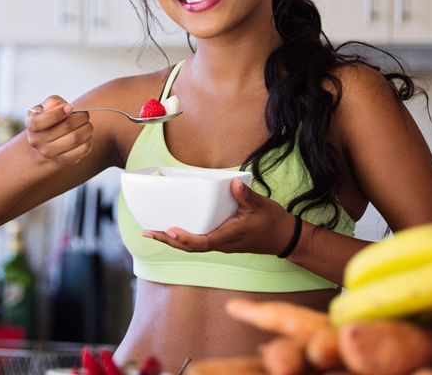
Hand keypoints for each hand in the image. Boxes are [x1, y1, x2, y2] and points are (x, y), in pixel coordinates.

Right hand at [25, 96, 93, 165]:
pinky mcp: (63, 161)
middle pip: (66, 127)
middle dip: (80, 117)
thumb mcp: (45, 108)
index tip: (70, 107)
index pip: (40, 121)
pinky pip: (82, 150)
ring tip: (87, 124)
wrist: (45, 144)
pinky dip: (88, 140)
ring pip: (75, 139)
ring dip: (87, 128)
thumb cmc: (48, 120)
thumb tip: (62, 106)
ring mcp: (49, 153)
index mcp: (32, 126)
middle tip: (85, 114)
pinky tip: (87, 136)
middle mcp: (37, 141)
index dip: (57, 113)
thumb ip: (52, 102)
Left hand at [142, 179, 295, 254]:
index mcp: (228, 237)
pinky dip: (183, 237)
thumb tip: (233, 184)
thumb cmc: (272, 222)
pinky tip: (174, 230)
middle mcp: (221, 243)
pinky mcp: (221, 240)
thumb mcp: (261, 206)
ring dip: (172, 240)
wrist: (284, 237)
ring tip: (153, 232)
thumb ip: (246, 196)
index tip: (169, 231)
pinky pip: (198, 241)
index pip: (201, 243)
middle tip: (148, 232)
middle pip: (189, 247)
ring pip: (192, 246)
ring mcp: (221, 243)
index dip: (184, 239)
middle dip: (168, 241)